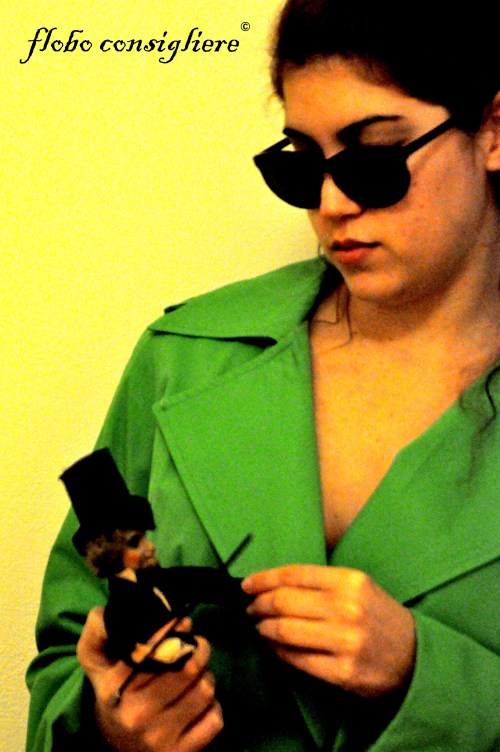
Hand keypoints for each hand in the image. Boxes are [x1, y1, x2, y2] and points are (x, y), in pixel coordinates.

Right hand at [77, 608, 222, 751]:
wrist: (114, 747)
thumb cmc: (112, 693)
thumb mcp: (94, 660)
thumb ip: (98, 629)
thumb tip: (114, 607)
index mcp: (115, 688)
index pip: (152, 650)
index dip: (174, 630)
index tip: (183, 622)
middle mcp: (136, 715)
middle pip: (187, 668)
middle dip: (198, 649)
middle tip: (198, 644)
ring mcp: (159, 738)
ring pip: (204, 690)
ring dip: (207, 675)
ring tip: (199, 673)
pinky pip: (214, 719)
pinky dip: (214, 706)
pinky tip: (201, 702)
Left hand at [242, 565, 415, 697]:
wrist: (416, 656)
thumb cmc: (377, 616)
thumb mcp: (357, 587)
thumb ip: (320, 583)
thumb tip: (272, 584)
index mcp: (350, 581)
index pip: (294, 574)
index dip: (264, 578)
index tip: (246, 584)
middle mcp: (348, 608)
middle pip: (284, 602)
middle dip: (259, 604)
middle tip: (250, 608)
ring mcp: (346, 642)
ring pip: (285, 631)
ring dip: (264, 628)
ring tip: (259, 626)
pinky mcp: (343, 673)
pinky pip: (296, 660)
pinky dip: (278, 651)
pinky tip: (274, 646)